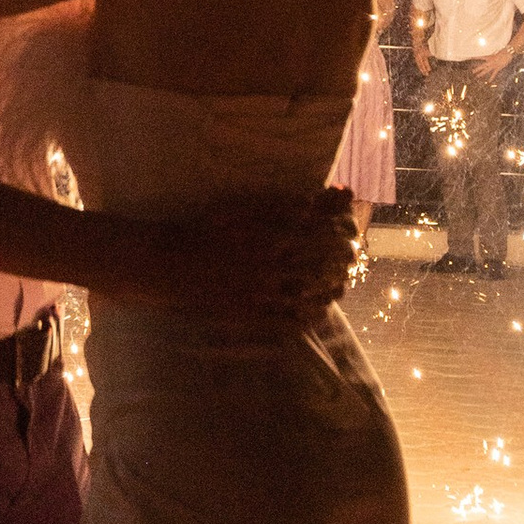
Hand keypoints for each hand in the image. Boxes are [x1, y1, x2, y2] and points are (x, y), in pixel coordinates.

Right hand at [164, 189, 359, 318]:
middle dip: (342, 258)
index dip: (339, 227)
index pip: (318, 229)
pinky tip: (318, 312)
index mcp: (267, 233)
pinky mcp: (250, 314)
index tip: (349, 226)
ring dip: (331, 288)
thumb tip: (313, 202)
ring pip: (308, 292)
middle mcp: (268, 263)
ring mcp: (260, 292)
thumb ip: (278, 205)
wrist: (170, 264)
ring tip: (341, 285)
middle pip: (319, 261)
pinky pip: (287, 321)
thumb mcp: (240, 208)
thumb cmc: (207, 230)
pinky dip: (308, 316)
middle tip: (353, 256)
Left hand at [470, 53, 509, 87]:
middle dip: (477, 69)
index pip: (481, 57)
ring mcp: (493, 65)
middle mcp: (490, 61)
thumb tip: (494, 55)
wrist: (507, 52)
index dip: (475, 58)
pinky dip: (491, 78)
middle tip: (472, 71)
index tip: (470, 58)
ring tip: (477, 76)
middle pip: (482, 66)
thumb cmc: (503, 51)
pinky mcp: (497, 68)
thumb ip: (494, 55)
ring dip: (481, 73)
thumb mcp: (497, 52)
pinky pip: (494, 74)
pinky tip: (489, 81)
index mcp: (489, 57)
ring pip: (486, 70)